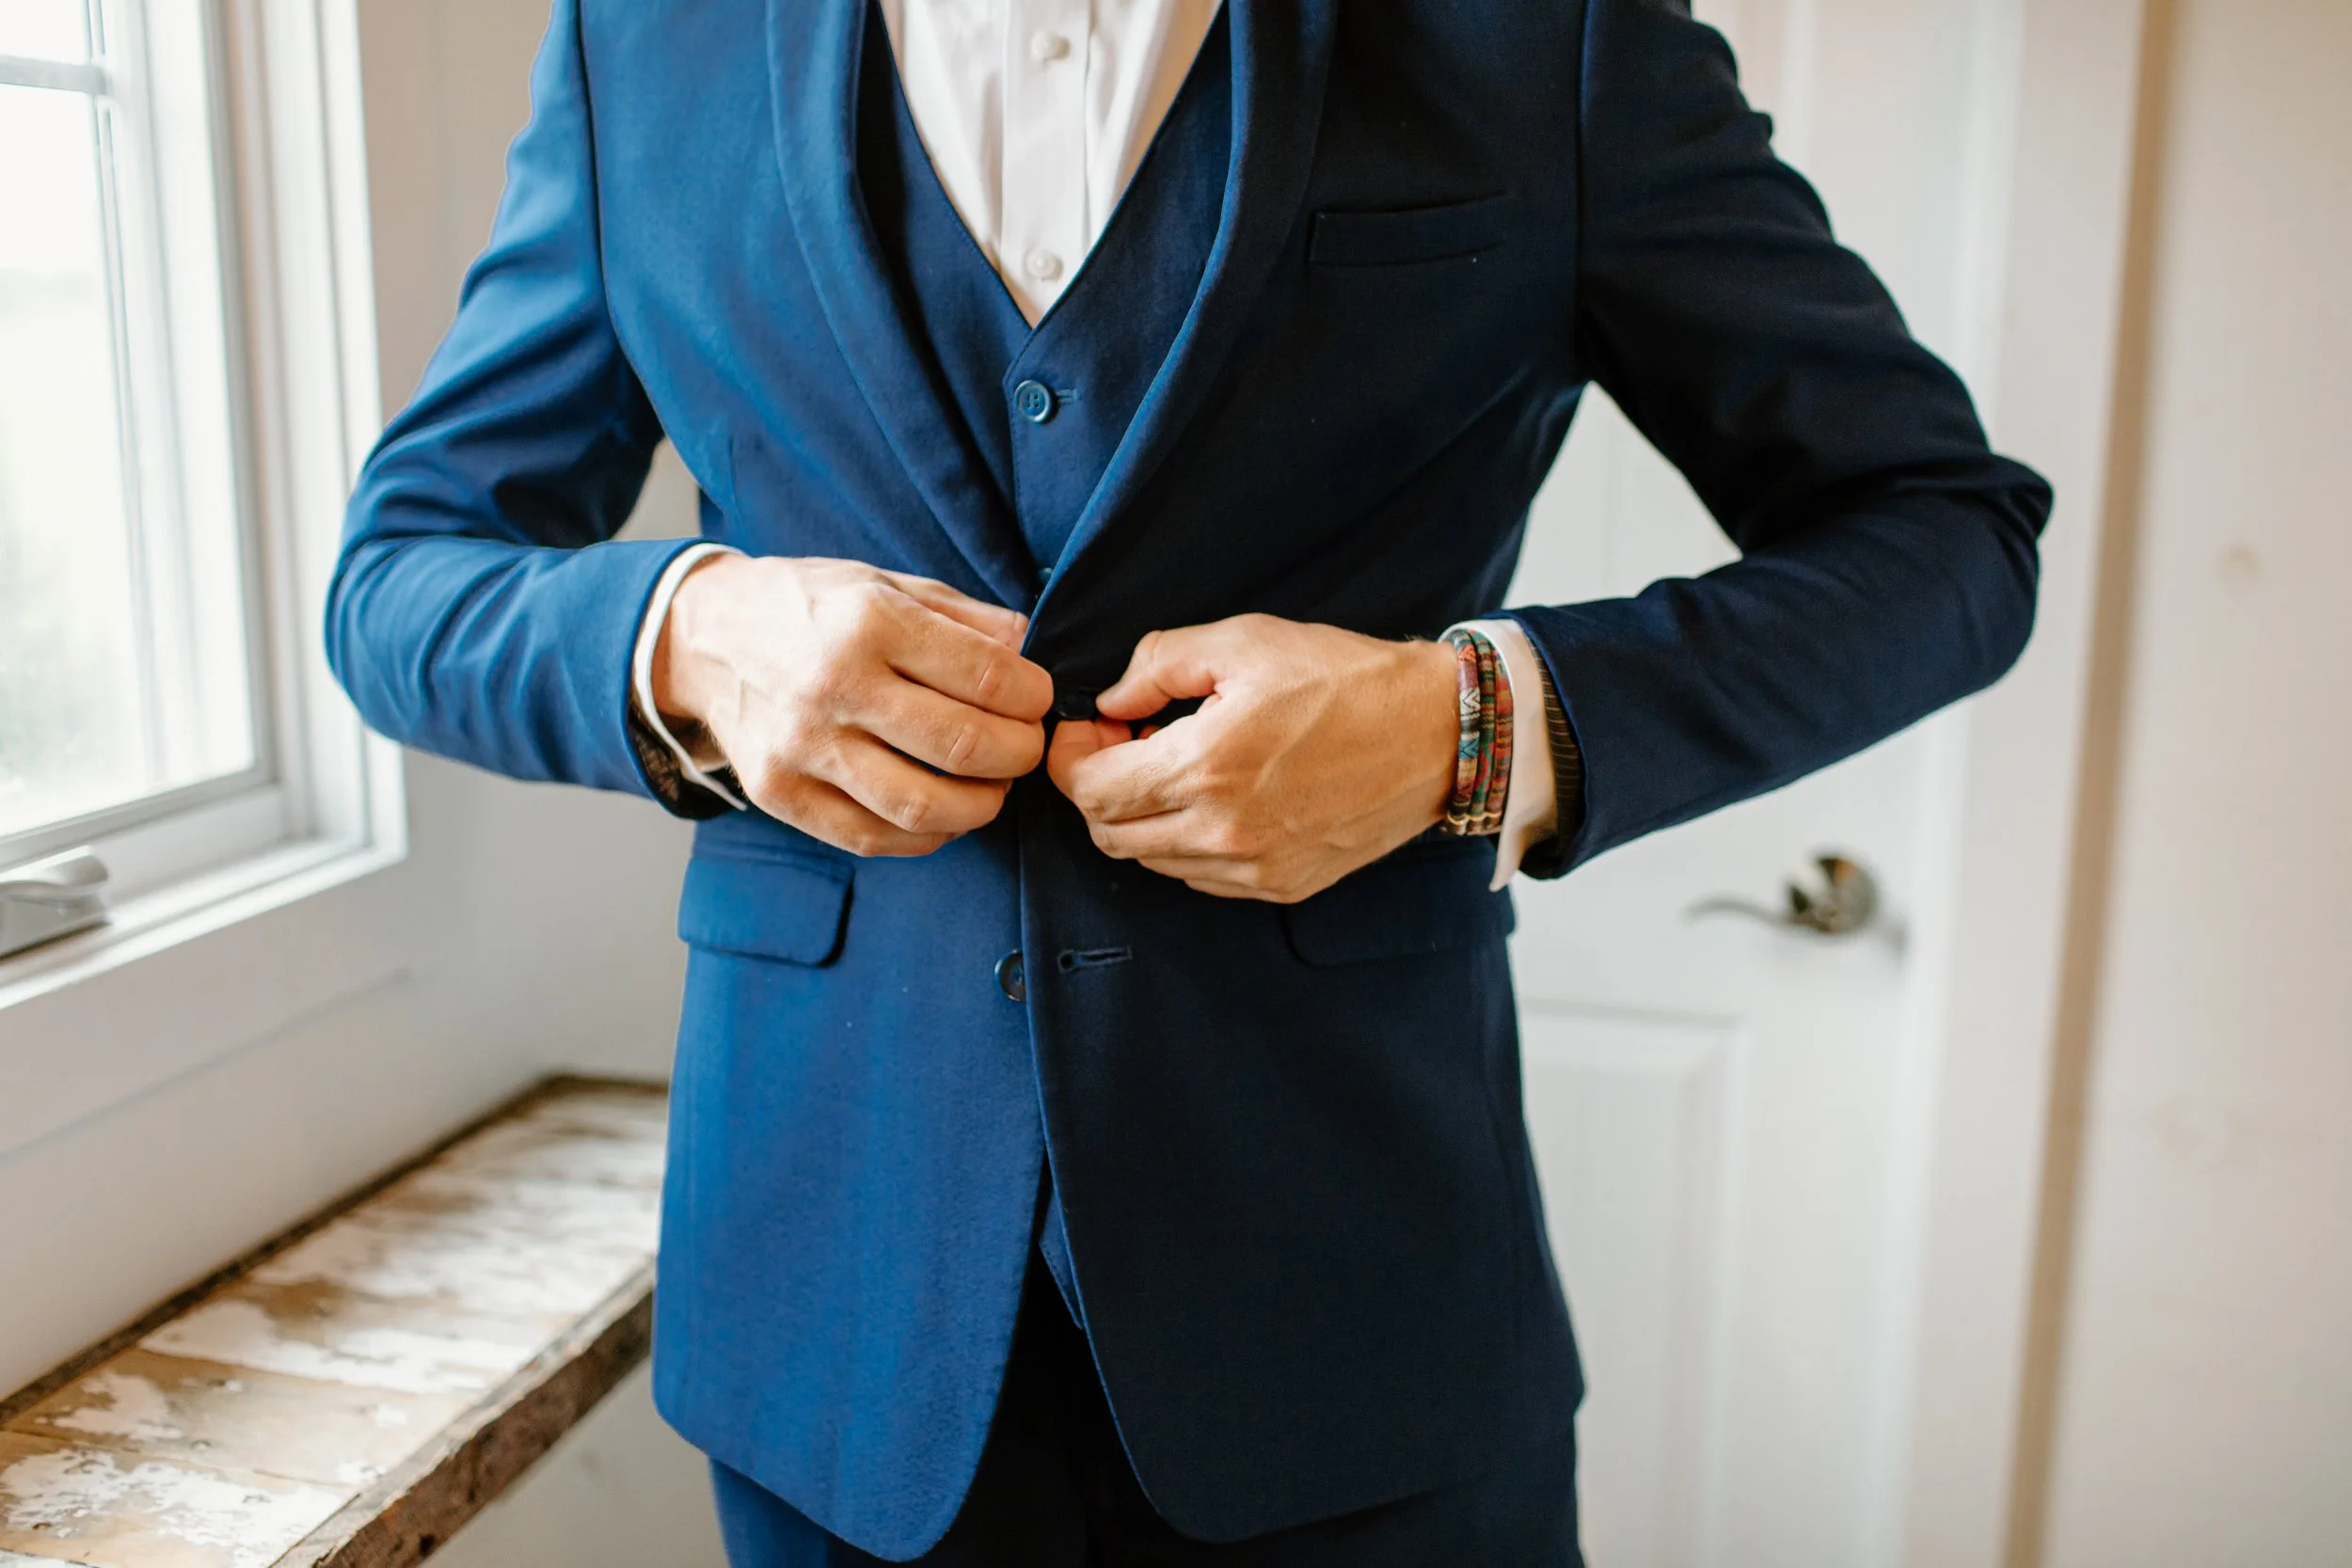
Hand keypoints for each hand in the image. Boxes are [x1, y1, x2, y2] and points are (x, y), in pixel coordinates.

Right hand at [654, 555, 1053, 854]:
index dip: (1033, 697)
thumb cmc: (809, 608)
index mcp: (868, 621)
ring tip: (991, 784)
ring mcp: (802, 748)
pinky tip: (944, 811)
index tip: (1037, 700)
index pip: (987, 677)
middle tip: (1024, 746)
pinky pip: (875, 838)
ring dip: (981, 804)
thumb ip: (965, 618)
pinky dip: (927, 834)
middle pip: (964, 746)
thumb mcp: (885, 583)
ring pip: (923, 806)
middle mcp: (833, 686)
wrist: (705, 639)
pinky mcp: (780, 795)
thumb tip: (1030, 652)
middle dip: (1019, 754)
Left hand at [1046, 614, 1460, 901]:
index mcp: (1206, 768)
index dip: (1071, 759)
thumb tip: (1111, 701)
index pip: (1090, 792)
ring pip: (1151, 860)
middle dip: (1098, 788)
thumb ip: (1158, 664)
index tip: (1085, 730)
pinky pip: (1199, 876)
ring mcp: (1254, 868)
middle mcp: (1223, 832)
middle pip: (1109, 835)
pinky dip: (1185, 841)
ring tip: (1173, 766)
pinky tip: (1214, 796)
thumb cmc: (1345, 679)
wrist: (1438, 733)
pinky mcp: (1282, 884)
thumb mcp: (1244, 640)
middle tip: (1122, 744)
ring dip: (1141, 816)